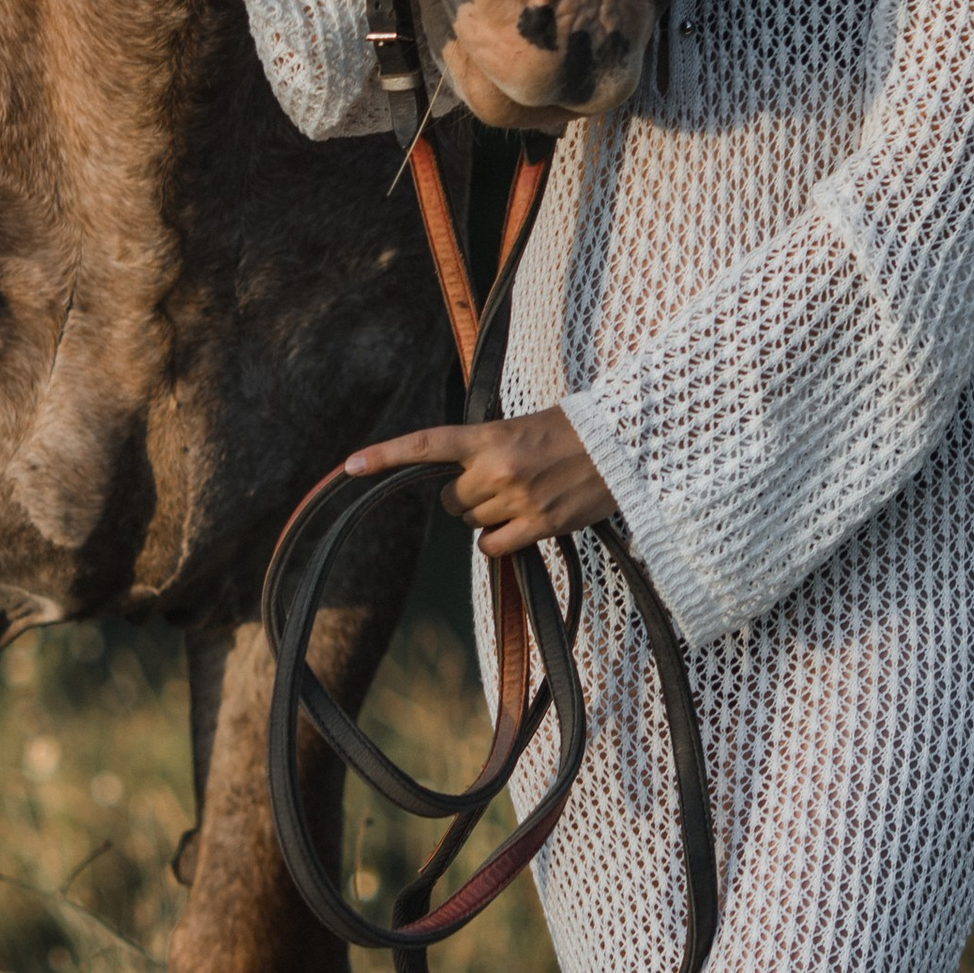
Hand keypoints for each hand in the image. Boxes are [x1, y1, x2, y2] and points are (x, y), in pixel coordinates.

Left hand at [343, 406, 614, 559]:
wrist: (625, 444)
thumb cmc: (573, 430)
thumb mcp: (523, 425)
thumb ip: (486, 447)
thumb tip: (458, 482)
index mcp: (490, 435)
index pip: (426, 445)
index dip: (385, 455)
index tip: (349, 467)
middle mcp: (498, 468)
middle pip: (452, 500)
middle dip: (466, 496)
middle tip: (499, 480)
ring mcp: (518, 499)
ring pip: (473, 524)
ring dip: (488, 516)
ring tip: (524, 494)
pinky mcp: (540, 525)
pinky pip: (494, 547)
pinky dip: (499, 541)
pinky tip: (522, 525)